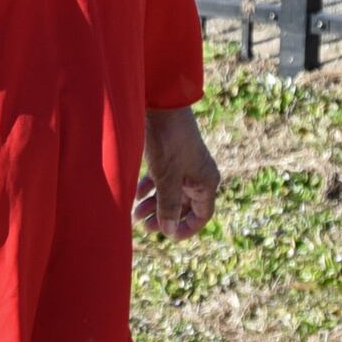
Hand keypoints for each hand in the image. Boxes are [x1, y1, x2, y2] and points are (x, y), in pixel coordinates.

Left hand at [136, 105, 221, 239]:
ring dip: (154, 204)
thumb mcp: (167, 178)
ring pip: (170, 193)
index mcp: (206, 181)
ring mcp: (184, 165)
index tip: (168, 236)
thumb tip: (169, 232)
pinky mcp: (170, 156)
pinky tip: (135, 194)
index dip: (187, 228)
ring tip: (135, 214)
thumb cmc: (168, 142)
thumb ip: (168, 206)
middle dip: (164, 217)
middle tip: (144, 226)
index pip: (202, 214)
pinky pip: (163, 179)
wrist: (161, 105)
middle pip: (183, 205)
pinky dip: (150, 188)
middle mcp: (198, 175)